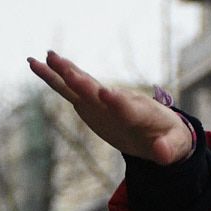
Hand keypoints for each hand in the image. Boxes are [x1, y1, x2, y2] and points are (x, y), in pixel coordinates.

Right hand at [28, 51, 195, 163]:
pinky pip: (68, 90)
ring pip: (80, 84)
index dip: (117, 102)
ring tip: (47, 56)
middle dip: (84, 82)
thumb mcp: (175, 148)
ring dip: (64, 71)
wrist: (160, 128)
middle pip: (99, 91)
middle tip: (66, 69)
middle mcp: (118, 101)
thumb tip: (161, 153)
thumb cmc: (169, 138)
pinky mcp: (89, 104)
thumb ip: (168, 150)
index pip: (127, 107)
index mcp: (140, 112)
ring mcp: (101, 101)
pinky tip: (36, 65)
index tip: (106, 93)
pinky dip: (53, 78)